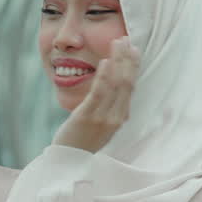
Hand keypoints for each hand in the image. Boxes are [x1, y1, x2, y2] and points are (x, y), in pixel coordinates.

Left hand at [54, 37, 139, 152]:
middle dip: (128, 59)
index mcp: (120, 117)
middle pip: (127, 82)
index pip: (131, 87)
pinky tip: (105, 61)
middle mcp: (116, 117)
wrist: (67, 163)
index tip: (134, 49)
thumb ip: (108, 106)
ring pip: (116, 84)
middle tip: (126, 39)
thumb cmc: (82, 141)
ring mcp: (103, 117)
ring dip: (118, 61)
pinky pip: (99, 93)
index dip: (133, 66)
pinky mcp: (87, 117)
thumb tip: (111, 86)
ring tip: (117, 43)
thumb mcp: (100, 124)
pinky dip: (104, 75)